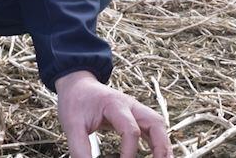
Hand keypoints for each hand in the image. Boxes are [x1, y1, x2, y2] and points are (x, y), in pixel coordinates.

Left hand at [55, 71, 171, 157]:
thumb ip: (80, 149)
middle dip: (161, 146)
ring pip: (158, 125)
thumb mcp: (72, 126)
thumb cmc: (75, 103)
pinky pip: (152, 129)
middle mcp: (131, 105)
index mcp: (115, 105)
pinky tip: (158, 156)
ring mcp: (136, 110)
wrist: (77, 85)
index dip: (128, 153)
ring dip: (164, 144)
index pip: (131, 130)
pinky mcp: (135, 116)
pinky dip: (158, 142)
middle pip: (155, 123)